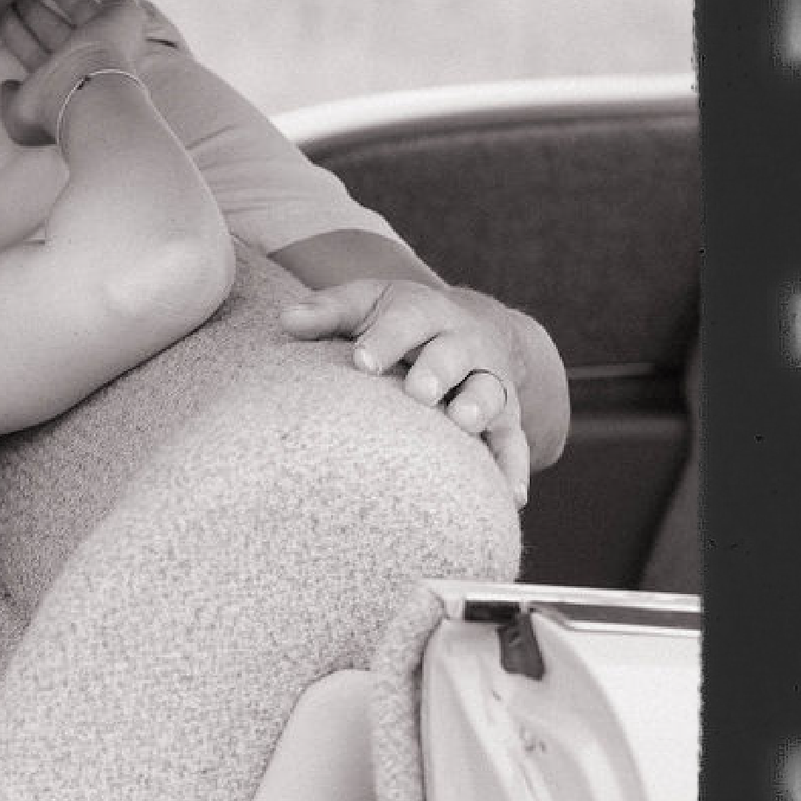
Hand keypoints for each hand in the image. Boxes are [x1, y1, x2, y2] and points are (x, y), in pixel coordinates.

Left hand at [0, 0, 157, 145]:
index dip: (15, 31)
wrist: (92, 93)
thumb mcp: (18, 115)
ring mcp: (103, 37)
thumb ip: (8, 99)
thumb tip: (6, 86)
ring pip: (77, 6)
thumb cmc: (56, 107)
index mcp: (58, 79)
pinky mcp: (123, 17)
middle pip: (52, 24)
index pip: (33, 50)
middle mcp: (82, 57)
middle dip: (31, 6)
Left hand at [280, 276, 533, 506]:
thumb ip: (329, 312)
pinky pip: (513, 443)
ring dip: (480, 407)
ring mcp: (488, 381)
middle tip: (418, 392)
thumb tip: (287, 321)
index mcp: (425, 313)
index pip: (407, 320)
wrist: (474, 329)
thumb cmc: (403, 321)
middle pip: (454, 354)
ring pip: (490, 392)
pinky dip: (513, 467)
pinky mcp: (506, 419)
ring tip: (463, 423)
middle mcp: (463, 344)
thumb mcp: (368, 303)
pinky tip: (510, 497)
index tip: (362, 360)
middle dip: (437, 370)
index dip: (386, 340)